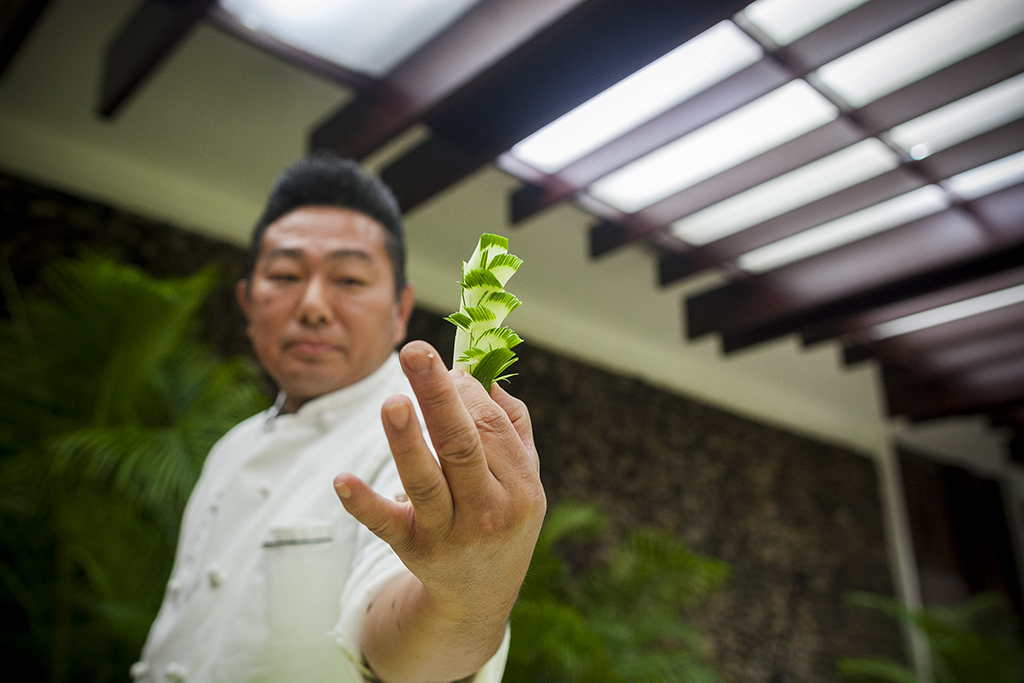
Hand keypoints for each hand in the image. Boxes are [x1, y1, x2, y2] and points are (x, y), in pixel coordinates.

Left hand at [333, 340, 545, 677]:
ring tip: (391, 403)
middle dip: (438, 397)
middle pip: (462, 445)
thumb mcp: (524, 478)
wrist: (480, 597)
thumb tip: (481, 372)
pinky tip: (342, 481)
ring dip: (407, 442)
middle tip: (414, 352)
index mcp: (521, 486)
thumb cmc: (502, 518)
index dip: (463, 391)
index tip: (441, 364)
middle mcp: (489, 511)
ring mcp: (450, 534)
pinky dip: (364, 504)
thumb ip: (512, 423)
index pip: (489, 427)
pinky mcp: (413, 550)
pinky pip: (386, 524)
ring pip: (426, 482)